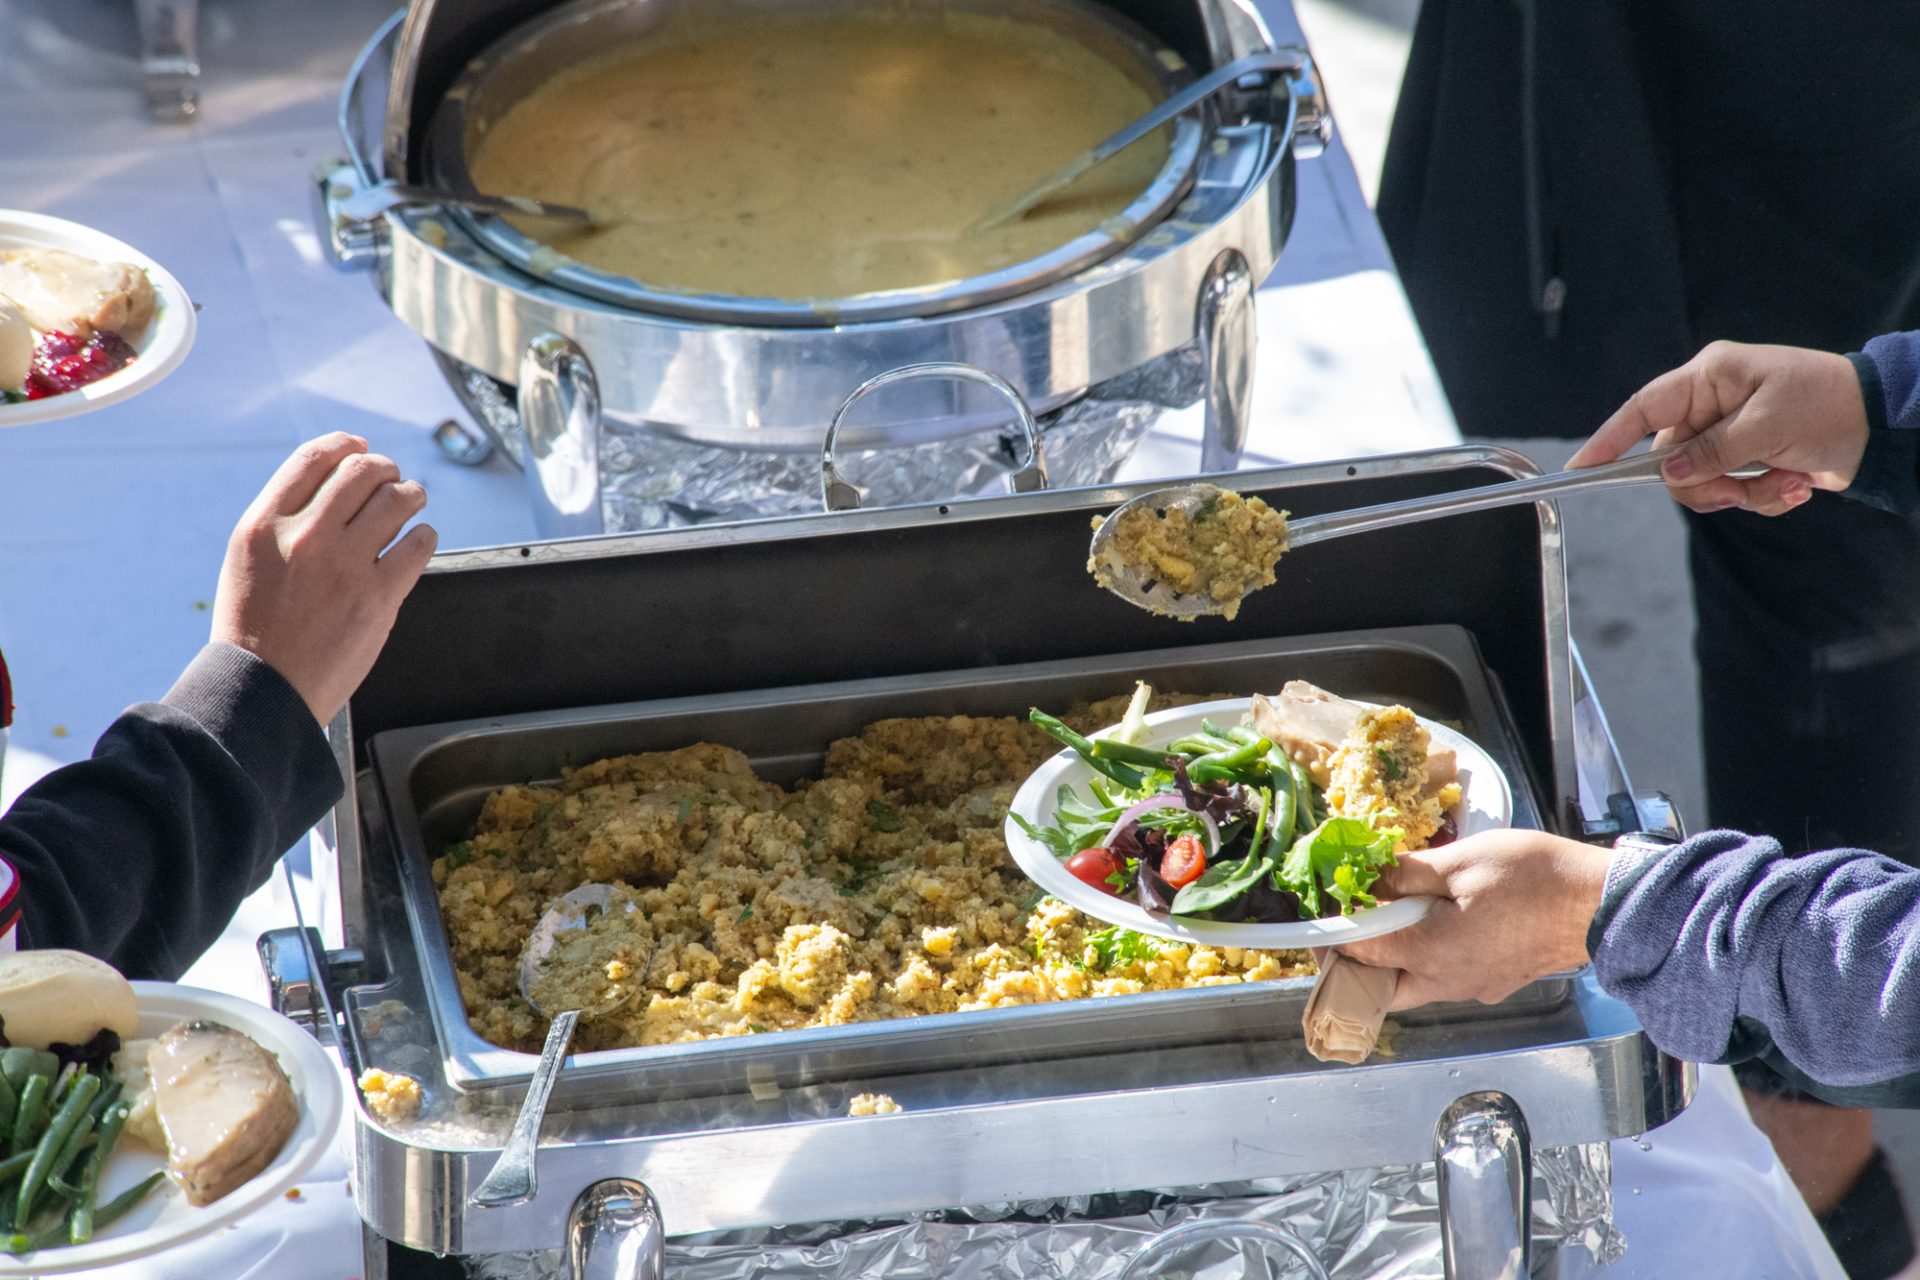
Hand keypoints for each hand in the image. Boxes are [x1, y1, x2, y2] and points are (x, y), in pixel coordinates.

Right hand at [211, 433, 437, 725]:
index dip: (345, 445)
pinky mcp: (378, 597)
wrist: (264, 689)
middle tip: (392, 480)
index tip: (360, 447)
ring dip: (412, 495)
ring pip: (398, 501)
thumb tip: (334, 486)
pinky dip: (423, 536)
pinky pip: (418, 545)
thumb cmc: (255, 628)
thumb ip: (286, 521)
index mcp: (265, 524)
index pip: (313, 459)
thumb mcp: (249, 559)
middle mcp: (306, 536)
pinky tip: (417, 540)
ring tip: (412, 502)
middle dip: (385, 470)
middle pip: (363, 471)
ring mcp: (346, 565)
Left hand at [1336, 829, 1610, 1010]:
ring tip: (1389, 916)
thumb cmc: (1533, 877)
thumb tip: (1365, 880)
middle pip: (1380, 987)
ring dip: (1394, 958)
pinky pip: (1445, 978)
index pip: (1360, 950)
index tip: (1323, 907)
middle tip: (1350, 923)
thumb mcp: (1461, 860)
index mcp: (1430, 954)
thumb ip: (1405, 875)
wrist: (1601, 904)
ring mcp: (1473, 987)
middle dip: (1358, 961)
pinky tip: (1433, 923)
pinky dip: (1427, 957)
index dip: (1335, 928)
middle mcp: (1446, 982)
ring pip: (1413, 985)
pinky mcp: (1494, 982)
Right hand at [1567, 340, 1868, 515]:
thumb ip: (1713, 451)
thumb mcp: (1768, 425)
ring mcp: (1732, 432)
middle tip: (1738, 491)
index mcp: (1710, 378)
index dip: (1609, 438)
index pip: (1643, 408)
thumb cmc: (1830, 405)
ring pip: (1704, 481)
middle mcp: (1714, 404)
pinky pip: (1734, 491)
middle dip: (1708, 484)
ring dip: (1746, 493)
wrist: (1885, 424)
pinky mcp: (1751, 458)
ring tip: (1788, 482)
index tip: (1580, 467)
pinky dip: (1766, 496)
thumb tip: (1671, 475)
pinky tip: (1797, 484)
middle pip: (1672, 459)